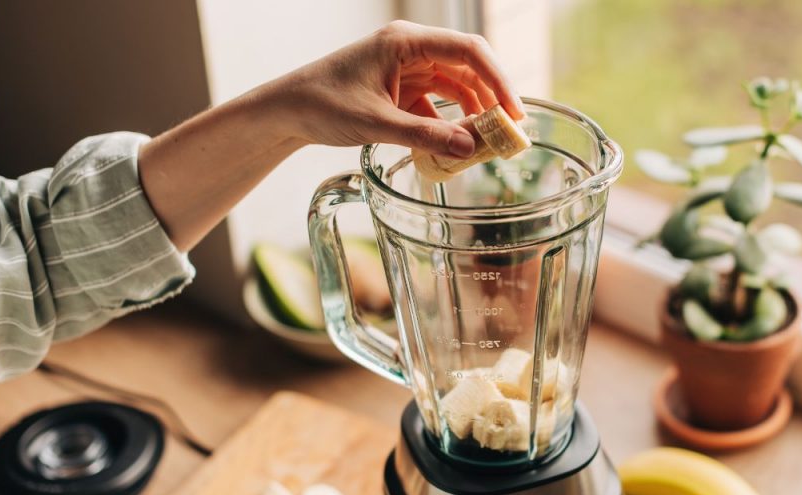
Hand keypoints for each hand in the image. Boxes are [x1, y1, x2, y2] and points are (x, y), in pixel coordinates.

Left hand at [263, 20, 524, 157]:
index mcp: (405, 42)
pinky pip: (438, 100)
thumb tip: (469, 146)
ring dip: (474, 110)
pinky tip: (458, 144)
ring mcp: (407, 67)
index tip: (514, 111)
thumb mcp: (376, 124)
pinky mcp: (401, 86)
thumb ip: (424, 135)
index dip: (498, 79)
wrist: (286, 110)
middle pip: (468, 65)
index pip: (468, 50)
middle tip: (512, 130)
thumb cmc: (322, 104)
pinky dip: (451, 121)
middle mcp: (411, 48)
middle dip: (492, 96)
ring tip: (491, 140)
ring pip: (456, 84)